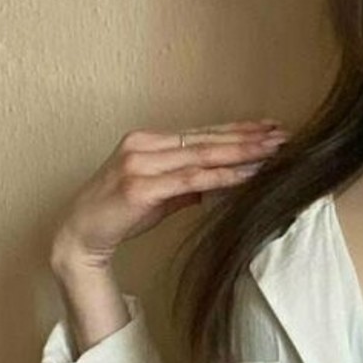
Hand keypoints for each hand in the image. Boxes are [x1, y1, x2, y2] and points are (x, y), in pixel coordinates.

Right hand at [50, 119, 290, 266]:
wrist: (80, 234)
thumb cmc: (118, 214)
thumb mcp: (158, 195)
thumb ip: (186, 185)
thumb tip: (219, 182)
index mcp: (148, 141)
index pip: (201, 133)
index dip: (235, 131)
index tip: (266, 128)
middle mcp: (144, 145)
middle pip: (206, 139)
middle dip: (247, 137)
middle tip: (281, 134)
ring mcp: (141, 164)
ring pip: (202, 155)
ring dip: (242, 153)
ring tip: (273, 152)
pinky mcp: (141, 187)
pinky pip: (191, 180)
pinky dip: (222, 177)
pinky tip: (246, 176)